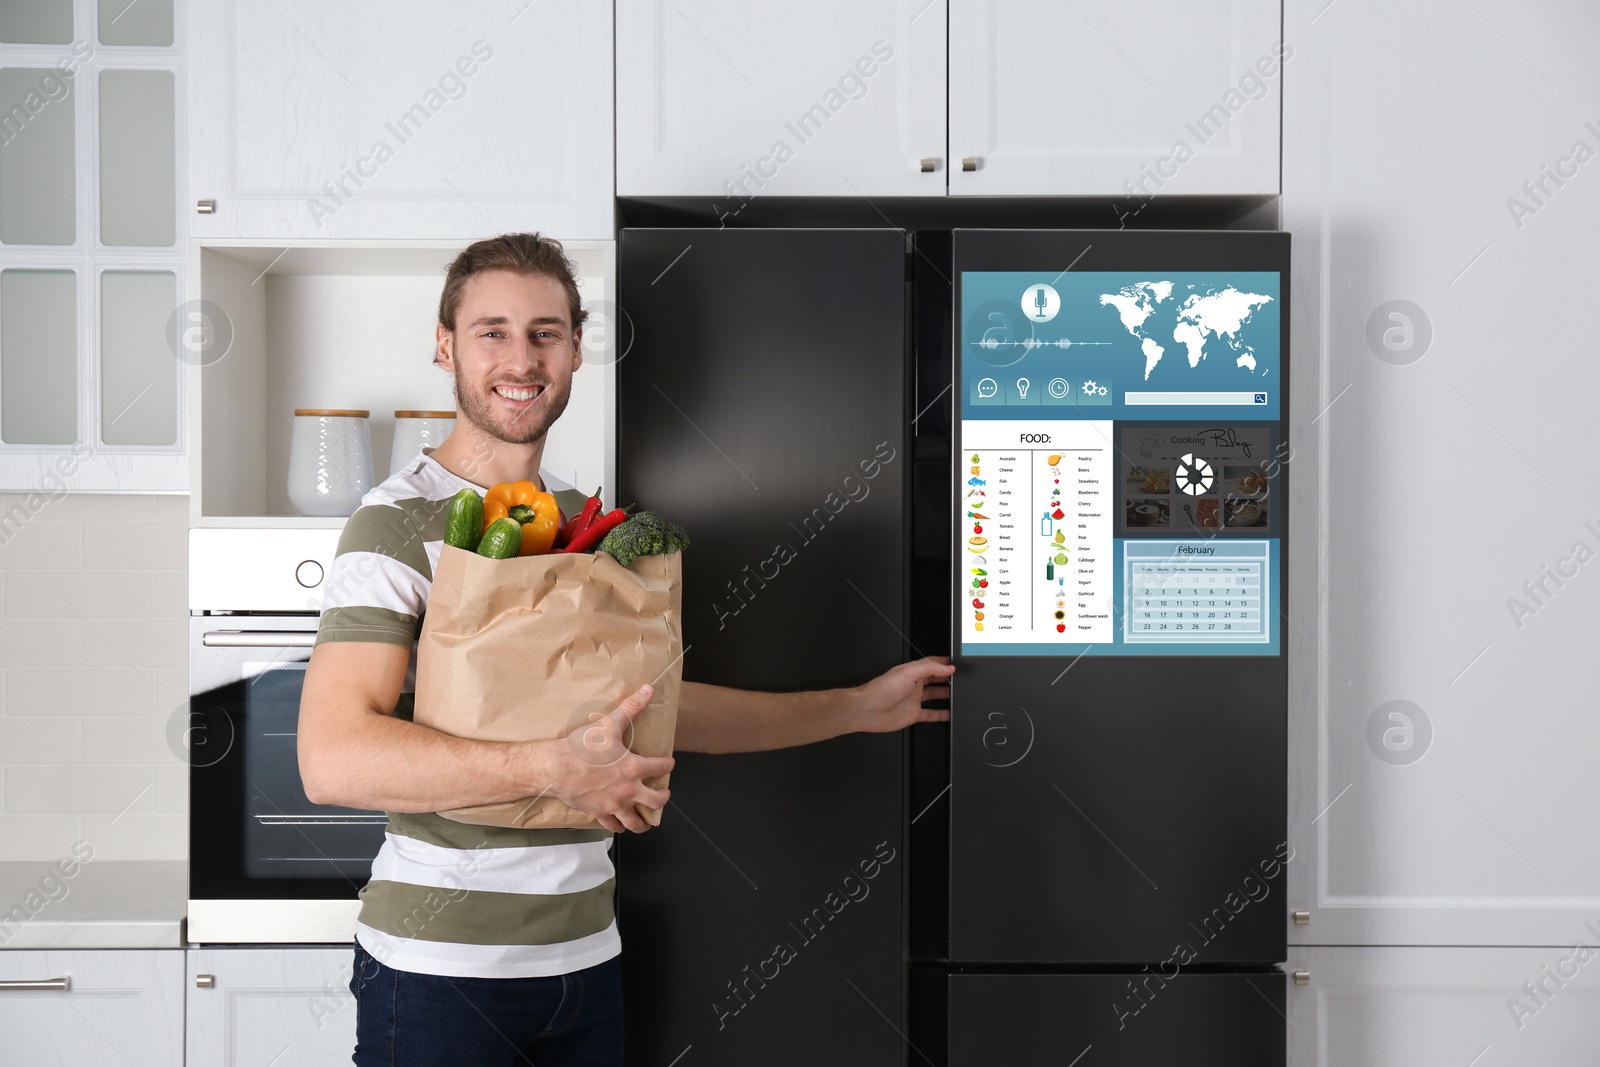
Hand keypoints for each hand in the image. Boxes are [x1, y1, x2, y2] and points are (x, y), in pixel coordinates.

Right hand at [547, 684, 673, 832]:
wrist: (555, 768)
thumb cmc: (581, 748)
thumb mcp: (609, 724)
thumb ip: (631, 707)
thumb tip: (648, 690)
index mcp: (634, 768)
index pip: (661, 768)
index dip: (668, 764)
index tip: (669, 763)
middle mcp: (628, 790)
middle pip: (655, 801)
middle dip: (662, 798)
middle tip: (663, 794)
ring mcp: (613, 805)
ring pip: (635, 821)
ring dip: (643, 821)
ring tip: (646, 819)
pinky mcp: (598, 813)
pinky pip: (612, 825)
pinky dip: (618, 826)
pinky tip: (619, 824)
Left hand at [844, 656, 953, 733]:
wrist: (867, 710)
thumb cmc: (881, 690)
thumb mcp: (907, 673)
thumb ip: (928, 668)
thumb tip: (946, 666)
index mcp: (912, 672)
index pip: (931, 664)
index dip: (944, 663)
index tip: (956, 664)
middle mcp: (914, 685)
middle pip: (935, 679)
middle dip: (947, 678)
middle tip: (960, 680)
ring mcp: (914, 699)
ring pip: (934, 696)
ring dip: (946, 695)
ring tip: (958, 695)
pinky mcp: (913, 714)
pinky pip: (931, 714)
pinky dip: (941, 714)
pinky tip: (949, 714)